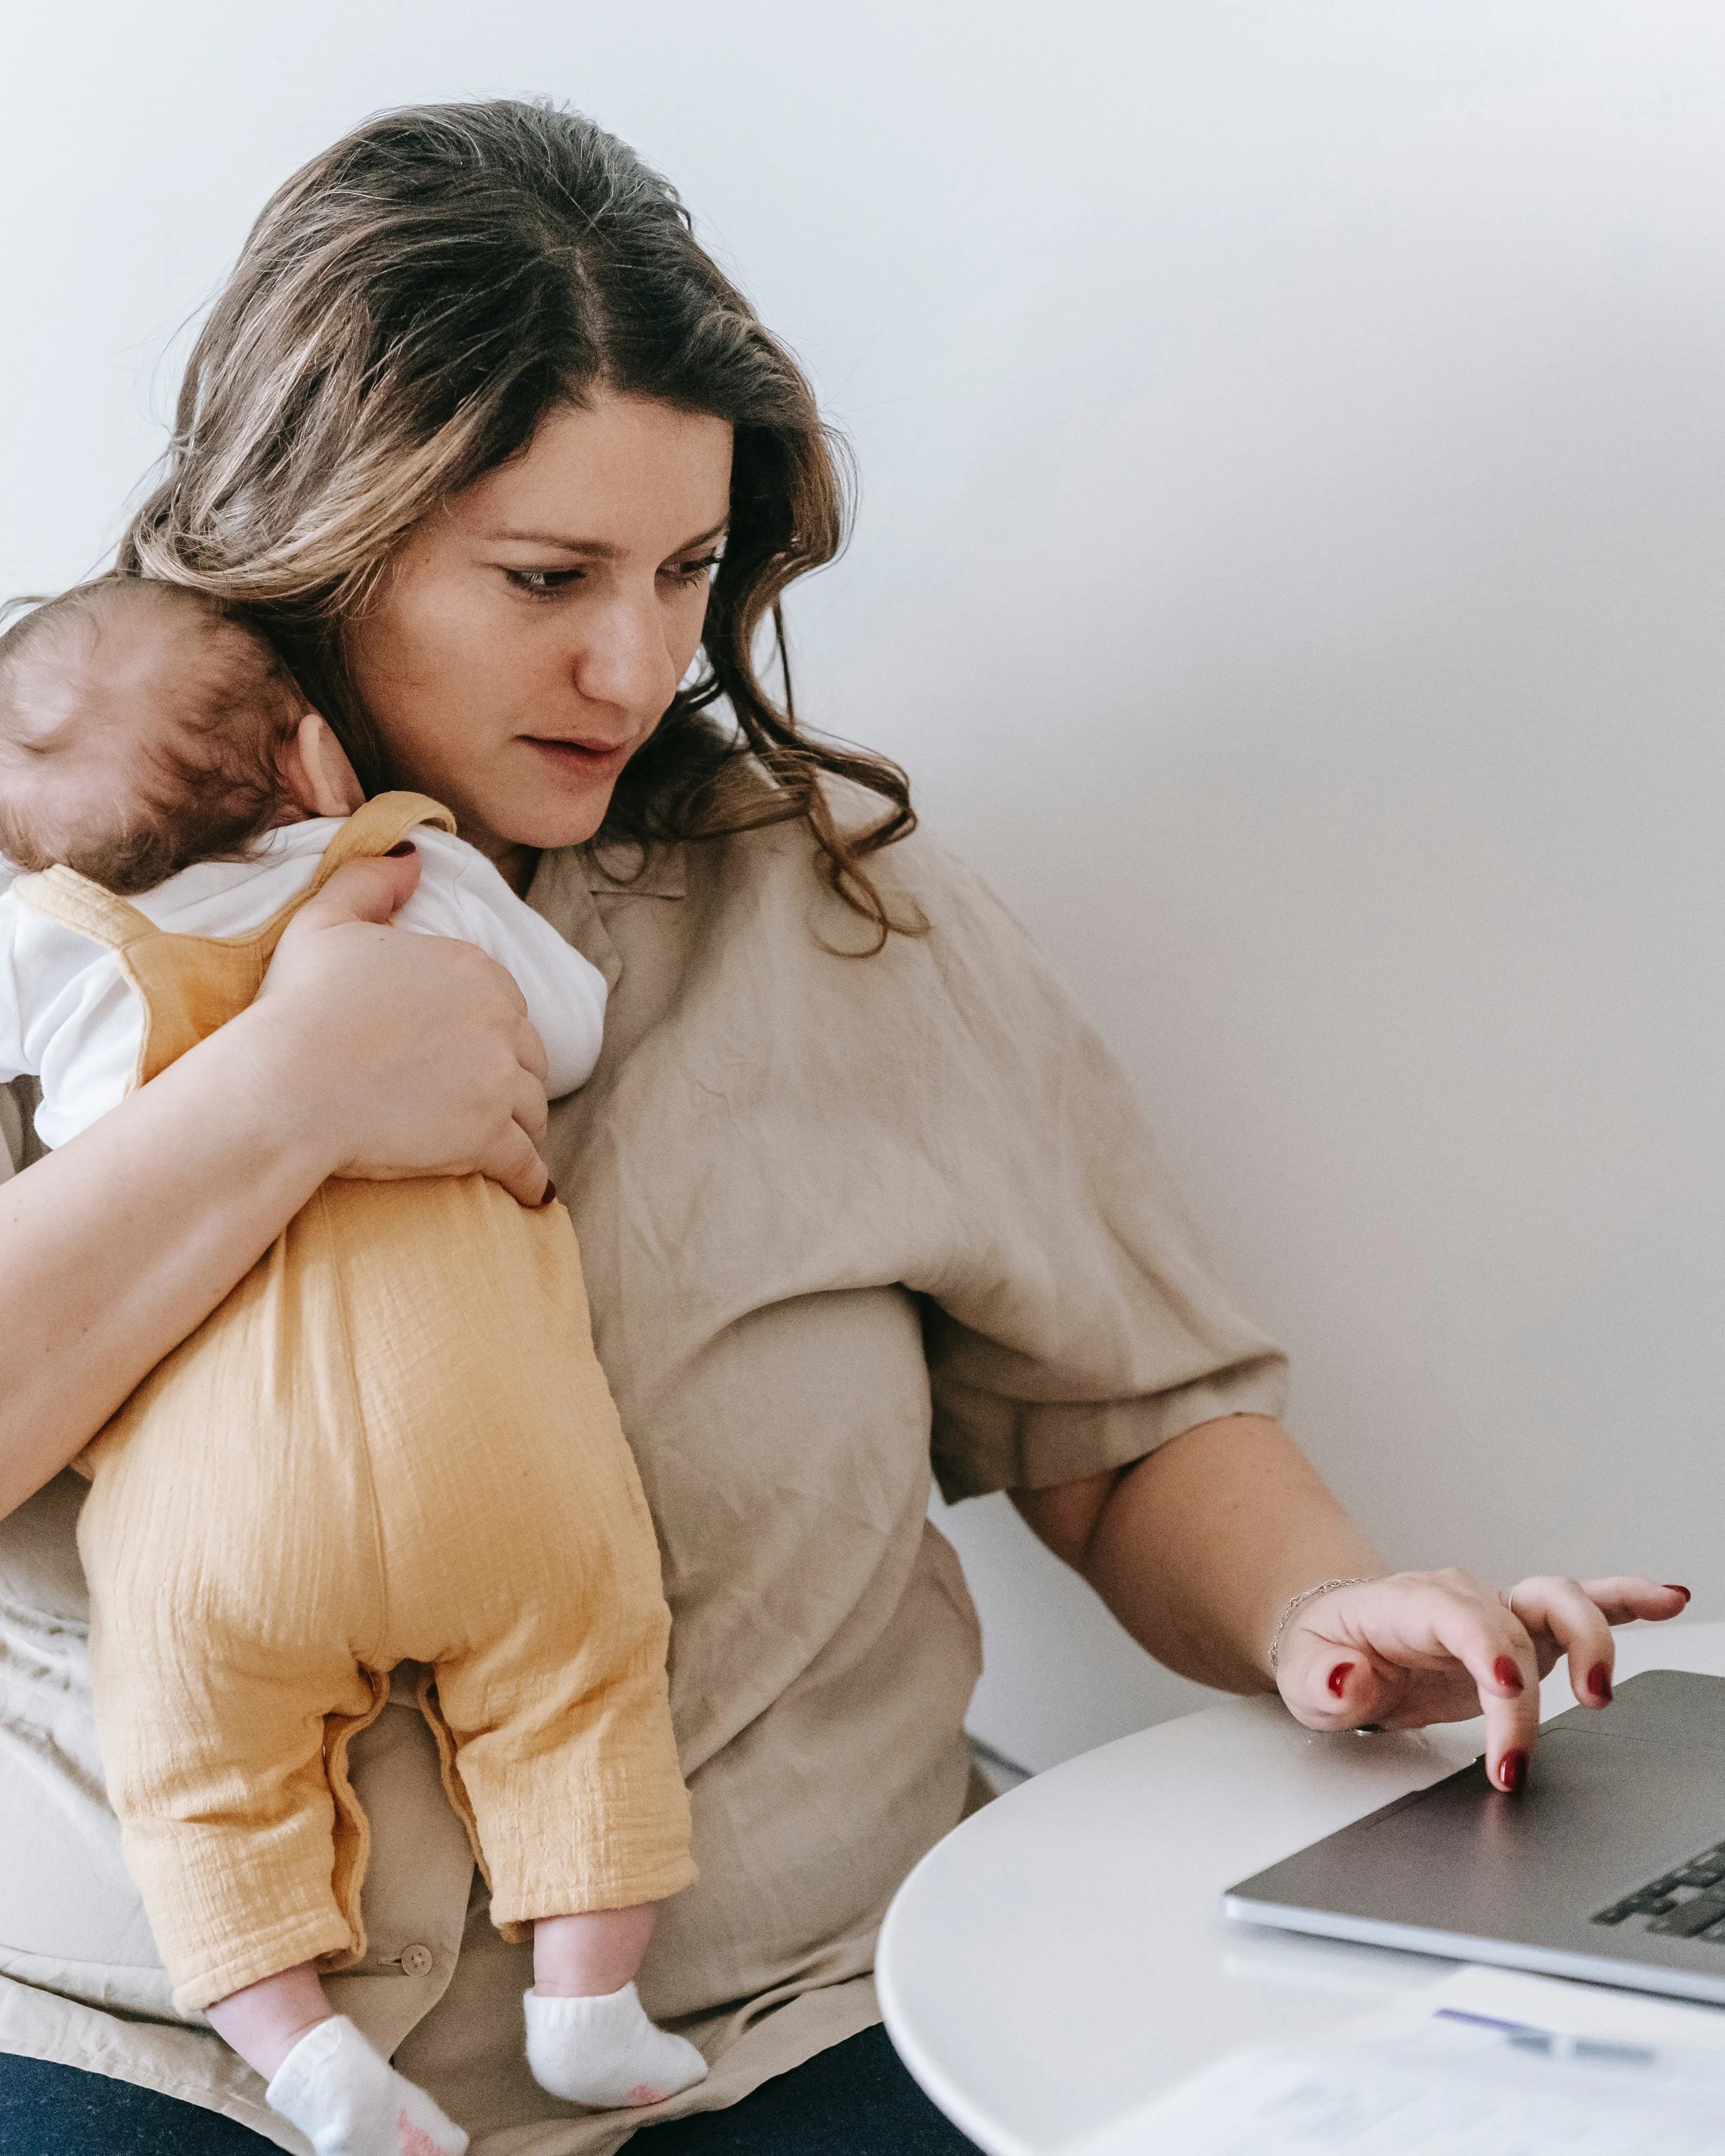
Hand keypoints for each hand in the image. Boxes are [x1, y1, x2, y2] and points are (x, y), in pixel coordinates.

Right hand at [245, 850, 554, 1205]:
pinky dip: (533, 1179)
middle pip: (527, 1056)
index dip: (491, 1031)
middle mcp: (499, 1018)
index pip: (505, 1004)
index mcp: (472, 968)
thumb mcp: (325, 923)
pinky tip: (532, 1192)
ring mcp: (497, 1079)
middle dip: (513, 1078)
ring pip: (533, 1110)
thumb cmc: (297, 1007)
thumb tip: (412, 856)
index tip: (471, 1052)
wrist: (284, 1084)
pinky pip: (529, 1164)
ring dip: (524, 1127)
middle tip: (493, 1103)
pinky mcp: (489, 1136)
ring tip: (510, 1144)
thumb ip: (372, 882)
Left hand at [1274, 1568, 1691, 1791]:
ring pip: (1559, 1603)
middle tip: (1521, 1751)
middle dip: (1529, 1689)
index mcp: (1408, 1604)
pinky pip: (1584, 1607)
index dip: (1486, 1649)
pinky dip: (1628, 1602)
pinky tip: (1668, 1599)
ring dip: (1593, 1640)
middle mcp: (1461, 1600)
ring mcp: (1499, 1614)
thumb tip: (1347, 1680)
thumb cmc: (1325, 1654)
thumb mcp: (1305, 1676)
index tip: (1504, 1689)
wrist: (1335, 1639)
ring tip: (1602, 1693)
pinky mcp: (1525, 1635)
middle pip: (1512, 1626)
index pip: (1457, 1618)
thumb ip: (1326, 1681)